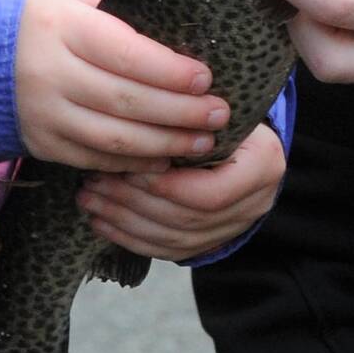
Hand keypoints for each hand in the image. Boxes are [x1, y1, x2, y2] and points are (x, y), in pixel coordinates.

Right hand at [15, 0, 228, 171]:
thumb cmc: (40, 19)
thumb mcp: (75, 0)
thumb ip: (123, 15)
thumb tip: (181, 33)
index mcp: (64, 28)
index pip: (126, 54)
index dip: (170, 71)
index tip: (207, 79)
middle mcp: (51, 74)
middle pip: (126, 101)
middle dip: (180, 112)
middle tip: (219, 116)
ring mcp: (44, 114)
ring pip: (113, 138)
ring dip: (164, 144)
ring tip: (202, 143)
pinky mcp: (40, 144)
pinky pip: (93, 160)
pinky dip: (132, 164)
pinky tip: (163, 161)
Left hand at [78, 123, 287, 259]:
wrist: (244, 139)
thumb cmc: (222, 111)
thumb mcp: (215, 102)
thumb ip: (189, 114)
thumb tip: (140, 110)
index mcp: (263, 164)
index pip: (210, 192)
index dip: (164, 185)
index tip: (127, 167)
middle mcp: (254, 203)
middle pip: (185, 217)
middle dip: (133, 202)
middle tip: (94, 181)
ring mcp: (233, 228)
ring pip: (172, 238)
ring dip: (124, 221)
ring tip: (90, 198)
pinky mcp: (210, 241)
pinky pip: (167, 250)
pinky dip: (130, 238)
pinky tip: (100, 222)